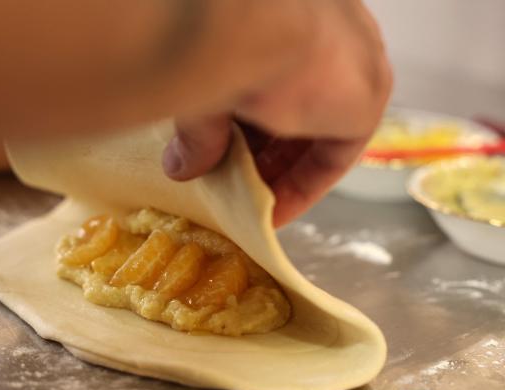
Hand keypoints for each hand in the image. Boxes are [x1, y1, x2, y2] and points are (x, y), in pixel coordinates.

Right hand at [162, 0, 391, 226]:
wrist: (245, 28)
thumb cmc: (217, 38)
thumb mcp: (203, 85)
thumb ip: (201, 127)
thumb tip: (180, 165)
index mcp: (293, 14)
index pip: (274, 78)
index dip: (247, 123)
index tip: (225, 155)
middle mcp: (328, 31)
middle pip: (295, 108)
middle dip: (261, 154)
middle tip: (232, 184)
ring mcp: (355, 61)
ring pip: (315, 132)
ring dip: (278, 172)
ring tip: (245, 202)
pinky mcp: (367, 99)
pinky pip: (334, 155)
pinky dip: (303, 187)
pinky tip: (272, 212)